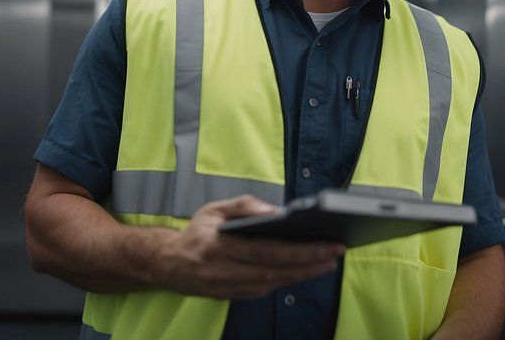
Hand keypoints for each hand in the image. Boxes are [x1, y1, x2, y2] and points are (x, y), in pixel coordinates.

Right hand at [152, 195, 344, 299]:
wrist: (168, 264)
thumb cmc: (195, 232)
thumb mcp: (214, 209)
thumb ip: (244, 207)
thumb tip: (276, 212)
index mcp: (218, 245)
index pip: (266, 250)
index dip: (299, 250)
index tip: (326, 243)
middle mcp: (222, 270)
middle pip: (274, 270)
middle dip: (309, 263)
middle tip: (336, 254)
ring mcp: (226, 287)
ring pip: (272, 284)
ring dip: (302, 275)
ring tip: (327, 263)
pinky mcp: (231, 297)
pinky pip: (264, 290)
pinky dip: (286, 281)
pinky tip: (304, 271)